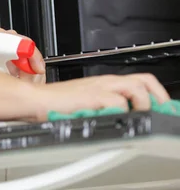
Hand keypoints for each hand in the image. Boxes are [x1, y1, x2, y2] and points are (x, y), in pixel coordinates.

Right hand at [33, 73, 170, 120]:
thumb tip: (125, 115)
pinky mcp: (92, 97)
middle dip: (158, 96)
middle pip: (143, 79)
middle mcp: (104, 82)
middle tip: (159, 110)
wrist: (36, 100)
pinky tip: (118, 119)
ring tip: (140, 116)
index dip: (155, 94)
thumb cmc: (55, 103)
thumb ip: (105, 104)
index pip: (139, 81)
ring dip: (144, 104)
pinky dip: (123, 112)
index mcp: (104, 82)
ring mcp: (99, 87)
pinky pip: (118, 102)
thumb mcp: (86, 101)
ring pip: (136, 88)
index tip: (161, 108)